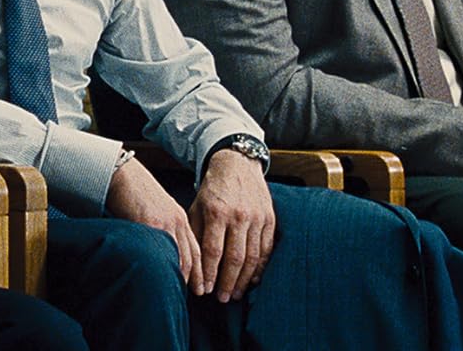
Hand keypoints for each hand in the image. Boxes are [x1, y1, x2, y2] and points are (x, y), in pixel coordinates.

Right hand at [105, 156, 199, 289]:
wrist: (122, 174)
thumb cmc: (135, 192)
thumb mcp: (158, 209)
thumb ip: (165, 226)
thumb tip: (165, 248)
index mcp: (179, 217)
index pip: (196, 249)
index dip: (201, 269)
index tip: (203, 285)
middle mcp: (176, 221)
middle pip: (192, 256)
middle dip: (197, 277)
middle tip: (199, 294)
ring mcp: (164, 224)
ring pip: (180, 256)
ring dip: (183, 277)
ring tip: (182, 291)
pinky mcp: (150, 224)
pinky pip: (162, 251)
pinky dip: (166, 267)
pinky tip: (165, 278)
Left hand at [190, 149, 274, 302]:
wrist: (237, 164)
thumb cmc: (212, 190)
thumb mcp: (197, 208)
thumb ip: (196, 234)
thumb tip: (192, 266)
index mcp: (217, 212)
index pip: (213, 251)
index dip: (209, 274)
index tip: (204, 291)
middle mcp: (239, 215)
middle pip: (235, 257)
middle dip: (227, 282)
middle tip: (222, 299)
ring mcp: (257, 217)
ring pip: (253, 256)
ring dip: (245, 280)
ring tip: (236, 294)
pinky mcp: (270, 218)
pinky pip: (267, 248)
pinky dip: (261, 267)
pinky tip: (253, 280)